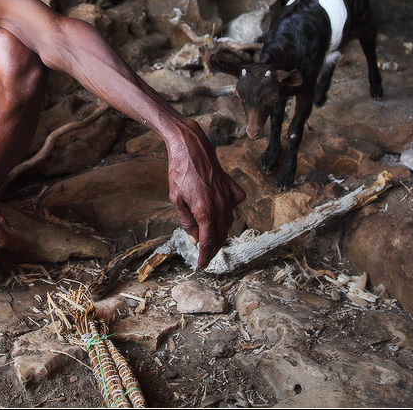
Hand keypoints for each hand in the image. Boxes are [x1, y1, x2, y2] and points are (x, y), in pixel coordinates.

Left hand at [167, 124, 245, 268]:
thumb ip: (186, 221)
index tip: (201, 264)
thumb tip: (194, 239)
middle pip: (221, 235)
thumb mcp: (176, 199)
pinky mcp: (232, 186)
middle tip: (205, 255)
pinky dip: (231, 210)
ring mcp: (228, 195)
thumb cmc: (180, 171)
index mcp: (205, 211)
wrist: (190, 147)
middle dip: (213, 248)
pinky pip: (236, 203)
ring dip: (221, 232)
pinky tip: (224, 211)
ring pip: (229, 221)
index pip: (208, 241)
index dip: (205, 256)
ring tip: (212, 238)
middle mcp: (220, 205)